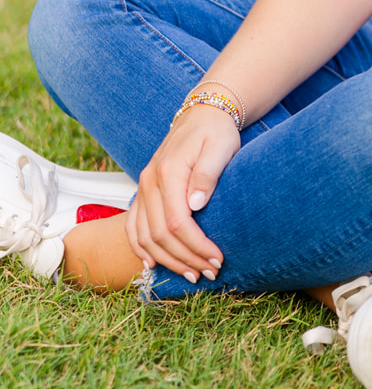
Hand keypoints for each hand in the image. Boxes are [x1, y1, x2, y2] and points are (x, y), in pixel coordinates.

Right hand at [127, 106, 240, 280]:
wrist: (201, 115)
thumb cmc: (216, 131)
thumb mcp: (221, 146)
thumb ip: (207, 174)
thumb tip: (196, 205)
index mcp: (168, 172)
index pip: (177, 222)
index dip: (196, 246)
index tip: (218, 259)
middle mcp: (149, 181)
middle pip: (159, 234)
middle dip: (185, 259)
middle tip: (210, 272)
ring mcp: (143, 187)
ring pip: (144, 236)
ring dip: (167, 260)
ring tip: (192, 273)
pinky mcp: (143, 191)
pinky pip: (133, 226)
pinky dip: (140, 248)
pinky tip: (153, 264)